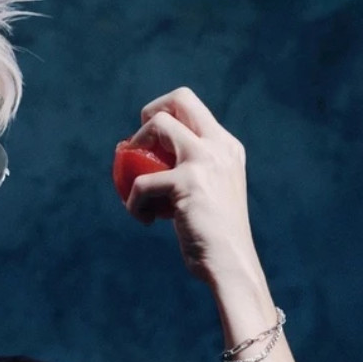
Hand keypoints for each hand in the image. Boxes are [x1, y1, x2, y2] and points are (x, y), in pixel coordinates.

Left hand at [121, 87, 258, 286]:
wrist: (229, 263)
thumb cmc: (211, 234)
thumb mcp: (205, 192)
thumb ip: (187, 171)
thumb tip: (141, 159)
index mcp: (225, 145)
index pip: (190, 104)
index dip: (161, 113)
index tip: (148, 144)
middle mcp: (219, 145)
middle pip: (178, 99)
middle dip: (146, 118)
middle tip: (135, 150)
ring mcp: (205, 159)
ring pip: (156, 125)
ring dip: (134, 155)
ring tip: (136, 190)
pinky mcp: (188, 181)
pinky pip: (141, 182)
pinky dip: (133, 202)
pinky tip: (143, 220)